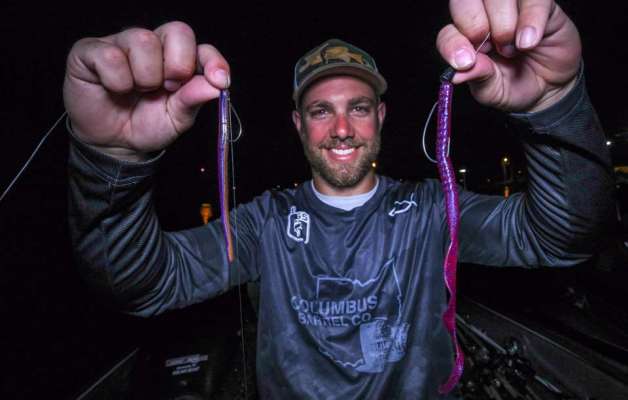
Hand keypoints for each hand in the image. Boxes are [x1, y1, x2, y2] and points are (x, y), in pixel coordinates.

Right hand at [63, 21, 229, 160]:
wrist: (113, 144)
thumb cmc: (146, 125)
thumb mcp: (177, 119)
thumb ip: (194, 99)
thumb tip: (217, 87)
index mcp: (177, 60)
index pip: (201, 47)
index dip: (213, 61)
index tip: (220, 81)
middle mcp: (153, 46)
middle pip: (177, 32)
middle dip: (178, 66)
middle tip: (168, 89)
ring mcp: (121, 44)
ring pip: (143, 40)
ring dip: (145, 76)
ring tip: (137, 91)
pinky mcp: (91, 51)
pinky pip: (110, 55)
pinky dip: (116, 80)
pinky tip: (114, 88)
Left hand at [436, 0, 580, 112]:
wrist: (550, 87)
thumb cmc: (514, 85)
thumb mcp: (492, 90)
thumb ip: (476, 78)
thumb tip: (456, 75)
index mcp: (465, 38)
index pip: (448, 31)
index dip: (452, 43)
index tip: (466, 62)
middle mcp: (484, 16)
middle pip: (465, 0)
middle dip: (474, 25)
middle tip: (489, 48)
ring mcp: (512, 6)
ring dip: (503, 24)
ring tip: (512, 49)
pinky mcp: (540, 4)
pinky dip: (530, 20)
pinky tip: (528, 42)